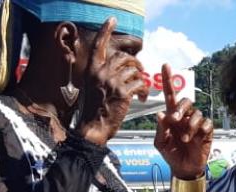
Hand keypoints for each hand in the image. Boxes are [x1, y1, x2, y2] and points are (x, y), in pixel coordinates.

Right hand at [78, 17, 148, 145]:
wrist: (93, 127)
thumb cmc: (94, 110)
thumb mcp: (92, 87)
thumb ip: (102, 74)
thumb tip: (119, 67)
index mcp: (92, 70)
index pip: (99, 45)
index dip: (106, 31)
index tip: (112, 20)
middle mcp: (101, 72)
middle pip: (123, 57)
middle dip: (135, 63)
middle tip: (139, 71)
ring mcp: (112, 81)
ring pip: (134, 69)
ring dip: (141, 78)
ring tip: (140, 88)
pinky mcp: (123, 92)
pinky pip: (140, 83)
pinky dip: (143, 90)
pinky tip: (140, 97)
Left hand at [155, 63, 213, 179]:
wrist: (184, 168)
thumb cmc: (171, 154)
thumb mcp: (161, 143)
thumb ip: (161, 129)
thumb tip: (161, 114)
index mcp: (172, 117)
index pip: (170, 95)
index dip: (168, 80)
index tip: (166, 66)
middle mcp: (185, 116)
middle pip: (186, 101)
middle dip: (180, 109)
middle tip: (175, 120)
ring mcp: (196, 123)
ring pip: (196, 113)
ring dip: (190, 126)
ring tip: (186, 139)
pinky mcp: (207, 131)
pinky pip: (207, 123)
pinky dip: (201, 129)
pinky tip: (198, 137)